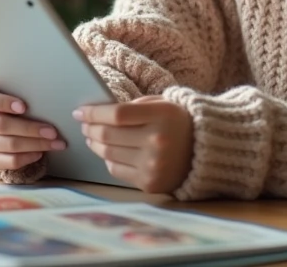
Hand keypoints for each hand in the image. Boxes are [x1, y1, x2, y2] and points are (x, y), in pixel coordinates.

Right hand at [0, 87, 66, 171]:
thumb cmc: (9, 105)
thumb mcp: (10, 95)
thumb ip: (20, 95)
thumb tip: (46, 101)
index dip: (3, 103)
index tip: (24, 107)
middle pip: (1, 125)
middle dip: (30, 128)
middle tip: (52, 131)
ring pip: (8, 144)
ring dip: (35, 144)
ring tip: (54, 143)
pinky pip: (8, 161)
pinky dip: (27, 157)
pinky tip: (40, 153)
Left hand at [74, 95, 193, 194]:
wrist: (206, 151)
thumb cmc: (179, 122)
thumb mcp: (162, 105)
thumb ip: (134, 107)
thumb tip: (99, 113)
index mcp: (162, 116)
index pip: (117, 115)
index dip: (94, 113)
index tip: (80, 111)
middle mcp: (157, 142)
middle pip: (108, 135)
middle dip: (90, 128)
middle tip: (84, 124)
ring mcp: (152, 165)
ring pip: (108, 154)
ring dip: (95, 144)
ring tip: (92, 137)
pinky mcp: (149, 182)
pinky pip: (116, 170)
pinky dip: (108, 159)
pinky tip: (109, 151)